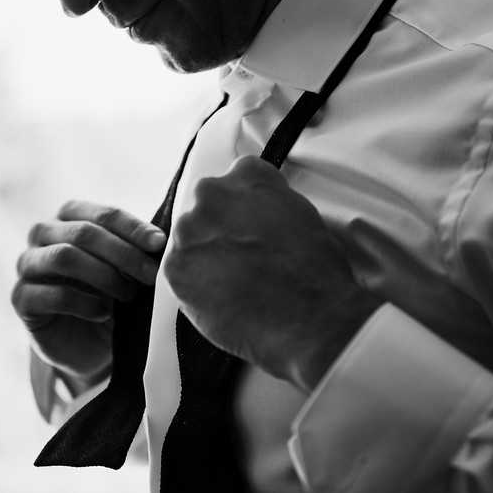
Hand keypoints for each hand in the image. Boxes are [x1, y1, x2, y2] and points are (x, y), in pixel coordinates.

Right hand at [11, 200, 166, 383]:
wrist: (88, 344)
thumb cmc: (112, 296)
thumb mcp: (128, 270)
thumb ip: (137, 250)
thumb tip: (165, 239)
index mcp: (70, 216)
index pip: (103, 214)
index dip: (133, 228)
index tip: (160, 244)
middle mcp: (43, 234)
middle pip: (83, 233)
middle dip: (123, 254)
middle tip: (151, 276)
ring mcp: (27, 265)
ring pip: (64, 257)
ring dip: (104, 276)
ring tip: (128, 295)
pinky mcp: (21, 299)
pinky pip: (52, 295)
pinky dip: (85, 303)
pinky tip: (104, 314)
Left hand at [164, 158, 380, 390]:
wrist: (309, 317)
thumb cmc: (316, 272)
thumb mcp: (303, 214)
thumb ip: (269, 203)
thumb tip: (256, 213)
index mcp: (248, 175)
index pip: (233, 182)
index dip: (241, 210)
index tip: (248, 228)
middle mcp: (214, 193)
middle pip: (205, 209)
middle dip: (218, 232)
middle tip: (241, 261)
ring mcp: (190, 228)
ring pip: (188, 241)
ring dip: (204, 259)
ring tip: (235, 284)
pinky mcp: (175, 265)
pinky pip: (178, 273)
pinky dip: (194, 287)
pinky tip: (223, 298)